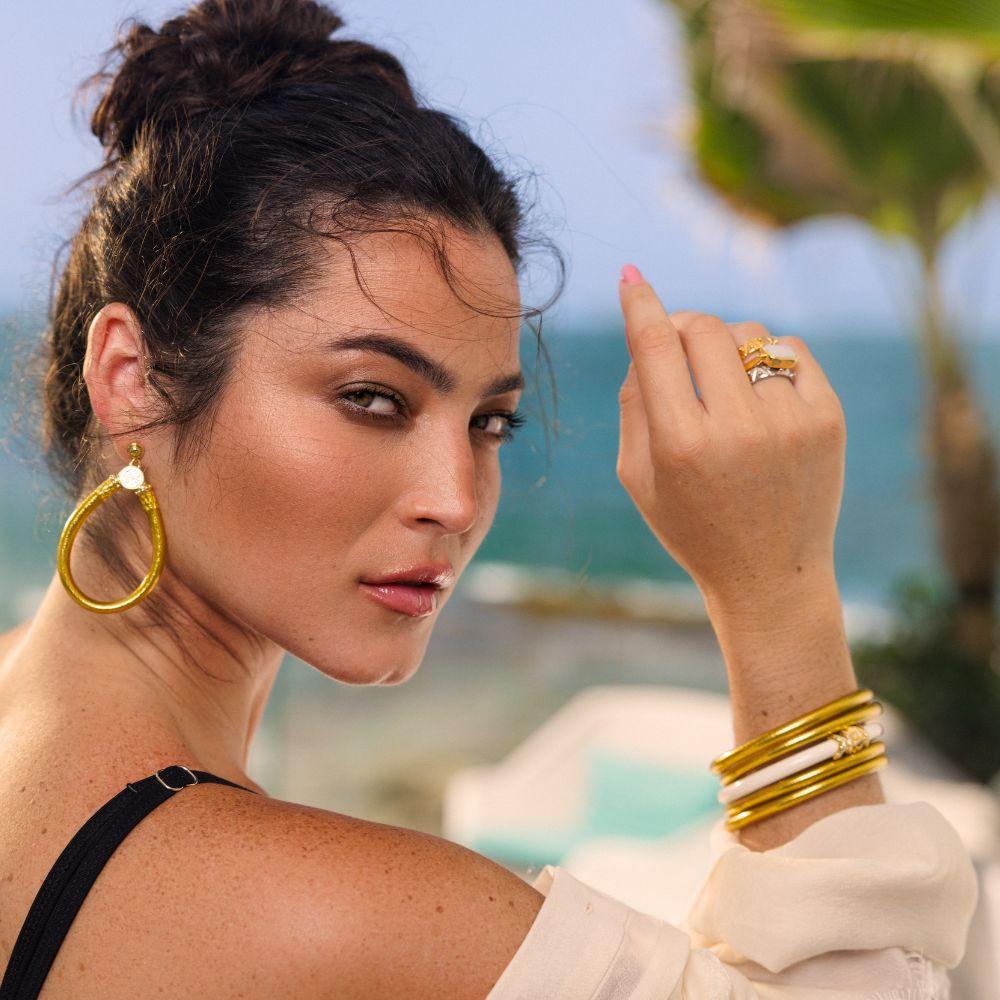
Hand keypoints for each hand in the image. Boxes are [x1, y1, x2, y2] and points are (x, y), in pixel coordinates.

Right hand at [616, 269, 846, 608]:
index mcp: (681, 444)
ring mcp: (789, 421)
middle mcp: (737, 427)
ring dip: (727, 348)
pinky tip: (760, 394)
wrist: (769, 576)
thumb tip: (648, 335)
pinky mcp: (827, 419)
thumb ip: (634, 403)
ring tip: (724, 388)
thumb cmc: (692, 525)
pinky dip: (770, 360)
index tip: (630, 276)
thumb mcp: (639, 477)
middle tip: (678, 348)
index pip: (654, 346)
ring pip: (750, 336)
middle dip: (684, 328)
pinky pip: (792, 351)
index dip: (639, 304)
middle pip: (704, 328)